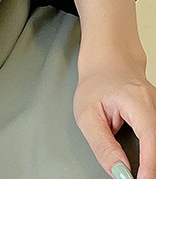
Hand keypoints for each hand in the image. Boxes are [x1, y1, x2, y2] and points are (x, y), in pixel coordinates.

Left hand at [73, 48, 155, 178]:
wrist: (108, 62)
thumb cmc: (96, 84)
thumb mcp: (86, 113)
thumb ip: (102, 144)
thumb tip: (119, 171)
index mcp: (137, 100)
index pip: (152, 140)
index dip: (150, 167)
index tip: (142, 184)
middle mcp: (157, 105)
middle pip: (164, 146)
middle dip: (156, 171)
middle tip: (142, 188)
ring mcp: (163, 110)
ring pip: (164, 145)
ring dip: (157, 166)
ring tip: (143, 180)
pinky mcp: (163, 118)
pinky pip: (162, 143)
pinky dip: (157, 158)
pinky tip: (149, 169)